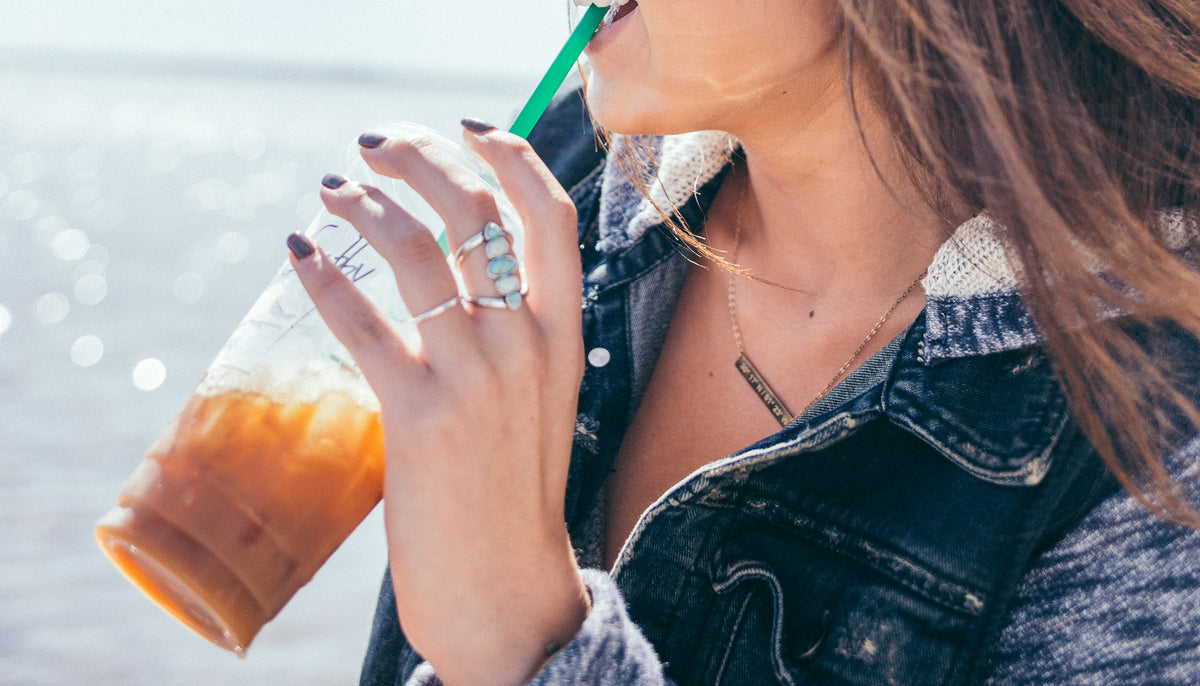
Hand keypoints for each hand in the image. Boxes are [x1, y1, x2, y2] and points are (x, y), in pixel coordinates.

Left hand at [289, 121, 588, 685]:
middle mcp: (528, 344)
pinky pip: (362, 320)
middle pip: (476, 211)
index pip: (550, 216)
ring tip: (332, 191)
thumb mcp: (539, 400)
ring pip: (418, 250)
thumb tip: (459, 269)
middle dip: (420, 158)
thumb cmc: (514, 494)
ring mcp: (477, 378)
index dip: (509, 155)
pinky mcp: (419, 417)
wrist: (506, 591)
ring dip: (364, 203)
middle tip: (373, 147)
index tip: (464, 127)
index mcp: (564, 337)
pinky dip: (324, 273)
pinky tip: (300, 253)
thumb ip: (515, 334)